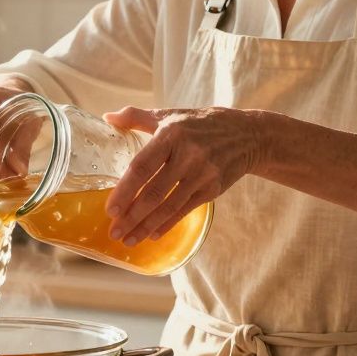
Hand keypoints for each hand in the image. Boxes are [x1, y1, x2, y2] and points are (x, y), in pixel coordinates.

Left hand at [103, 106, 263, 244]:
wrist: (248, 135)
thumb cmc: (200, 124)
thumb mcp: (170, 115)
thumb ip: (136, 116)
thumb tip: (108, 117)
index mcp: (171, 134)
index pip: (142, 166)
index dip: (125, 190)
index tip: (110, 209)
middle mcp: (187, 155)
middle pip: (154, 192)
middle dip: (131, 216)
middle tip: (114, 232)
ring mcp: (202, 173)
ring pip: (169, 206)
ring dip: (146, 226)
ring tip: (129, 240)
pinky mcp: (213, 188)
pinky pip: (185, 210)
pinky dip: (167, 224)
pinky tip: (152, 234)